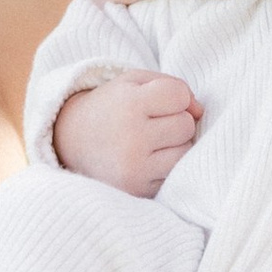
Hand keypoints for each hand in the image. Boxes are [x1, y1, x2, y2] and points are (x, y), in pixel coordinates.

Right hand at [54, 72, 200, 195]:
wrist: (71, 142)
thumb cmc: (112, 106)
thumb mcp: (134, 81)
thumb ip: (173, 85)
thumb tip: (201, 112)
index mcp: (129, 104)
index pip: (179, 95)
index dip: (174, 96)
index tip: (155, 101)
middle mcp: (131, 137)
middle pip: (186, 125)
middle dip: (174, 120)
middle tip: (150, 122)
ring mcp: (134, 168)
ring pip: (185, 152)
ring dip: (175, 145)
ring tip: (151, 141)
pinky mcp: (138, 190)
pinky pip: (174, 174)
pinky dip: (167, 166)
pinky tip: (147, 159)